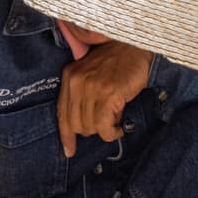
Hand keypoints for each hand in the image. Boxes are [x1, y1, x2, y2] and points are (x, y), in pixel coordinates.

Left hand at [57, 41, 152, 157]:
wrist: (136, 47)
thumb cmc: (117, 63)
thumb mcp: (91, 74)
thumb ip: (82, 95)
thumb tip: (83, 127)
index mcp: (70, 77)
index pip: (62, 114)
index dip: (66, 135)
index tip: (69, 151)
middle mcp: (77, 82)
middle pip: (76, 125)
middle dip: (92, 130)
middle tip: (106, 122)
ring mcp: (92, 88)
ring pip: (91, 127)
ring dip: (105, 129)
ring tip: (115, 119)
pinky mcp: (109, 94)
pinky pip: (104, 127)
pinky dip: (112, 132)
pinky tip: (118, 127)